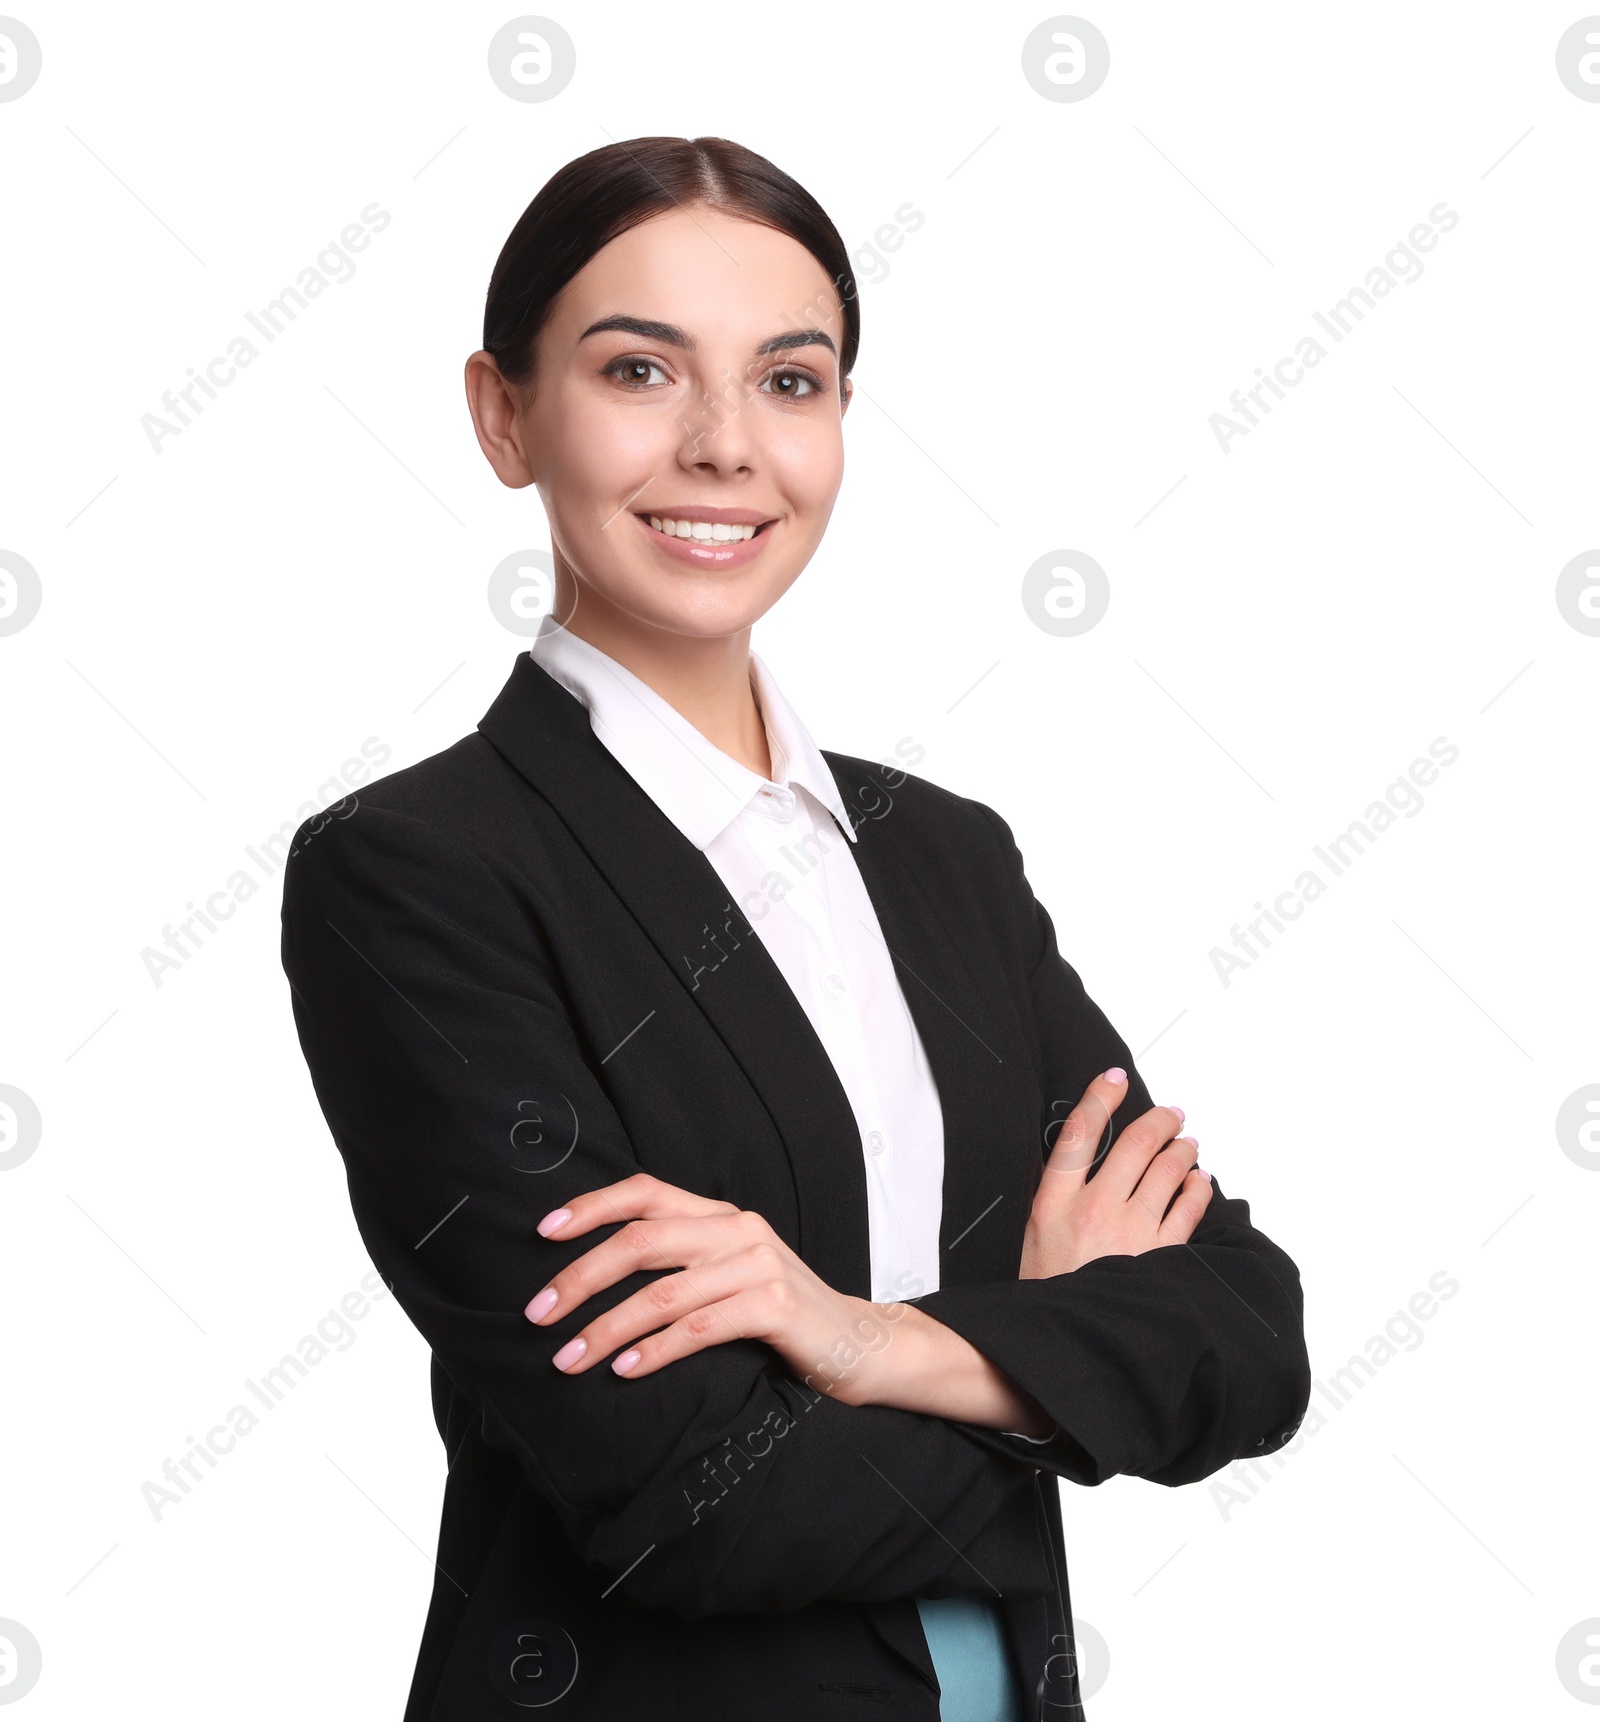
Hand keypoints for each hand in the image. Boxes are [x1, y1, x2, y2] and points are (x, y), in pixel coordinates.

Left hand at [524, 1173, 890, 1402]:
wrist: (861, 1345)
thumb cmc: (780, 1318)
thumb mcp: (727, 1276)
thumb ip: (680, 1264)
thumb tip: (593, 1275)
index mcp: (720, 1216)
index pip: (646, 1192)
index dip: (590, 1207)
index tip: (542, 1233)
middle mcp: (738, 1229)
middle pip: (642, 1240)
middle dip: (580, 1276)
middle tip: (537, 1315)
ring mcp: (760, 1264)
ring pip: (663, 1291)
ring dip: (606, 1328)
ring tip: (568, 1359)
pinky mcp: (776, 1305)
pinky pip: (699, 1327)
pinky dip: (655, 1351)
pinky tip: (624, 1371)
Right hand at [1020, 1068, 1211, 1277]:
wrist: (1067, 1342)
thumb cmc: (1048, 1293)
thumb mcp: (1033, 1237)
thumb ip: (1056, 1197)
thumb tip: (1079, 1160)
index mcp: (1054, 1202)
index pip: (1081, 1132)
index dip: (1100, 1097)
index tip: (1115, 1079)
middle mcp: (1094, 1209)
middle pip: (1134, 1143)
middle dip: (1159, 1120)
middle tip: (1171, 1114)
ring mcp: (1130, 1232)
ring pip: (1167, 1169)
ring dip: (1183, 1149)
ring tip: (1188, 1143)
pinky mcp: (1159, 1256)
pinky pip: (1188, 1208)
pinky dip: (1197, 1188)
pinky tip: (1198, 1181)